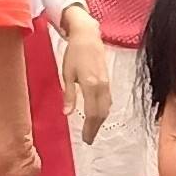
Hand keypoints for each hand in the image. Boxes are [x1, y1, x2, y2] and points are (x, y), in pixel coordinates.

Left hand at [60, 9, 111, 143]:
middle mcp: (101, 86)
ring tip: (92, 130)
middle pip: (101, 113)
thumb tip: (67, 113)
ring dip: (100, 121)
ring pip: (106, 108)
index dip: (89, 128)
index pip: (92, 113)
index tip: (85, 139)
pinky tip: (99, 115)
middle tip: (89, 139)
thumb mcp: (67, 74)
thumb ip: (69, 95)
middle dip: (95, 128)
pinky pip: (108, 100)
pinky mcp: (108, 80)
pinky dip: (104, 111)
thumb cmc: (74, 53)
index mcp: (90, 85)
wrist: (87, 36)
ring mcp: (106, 83)